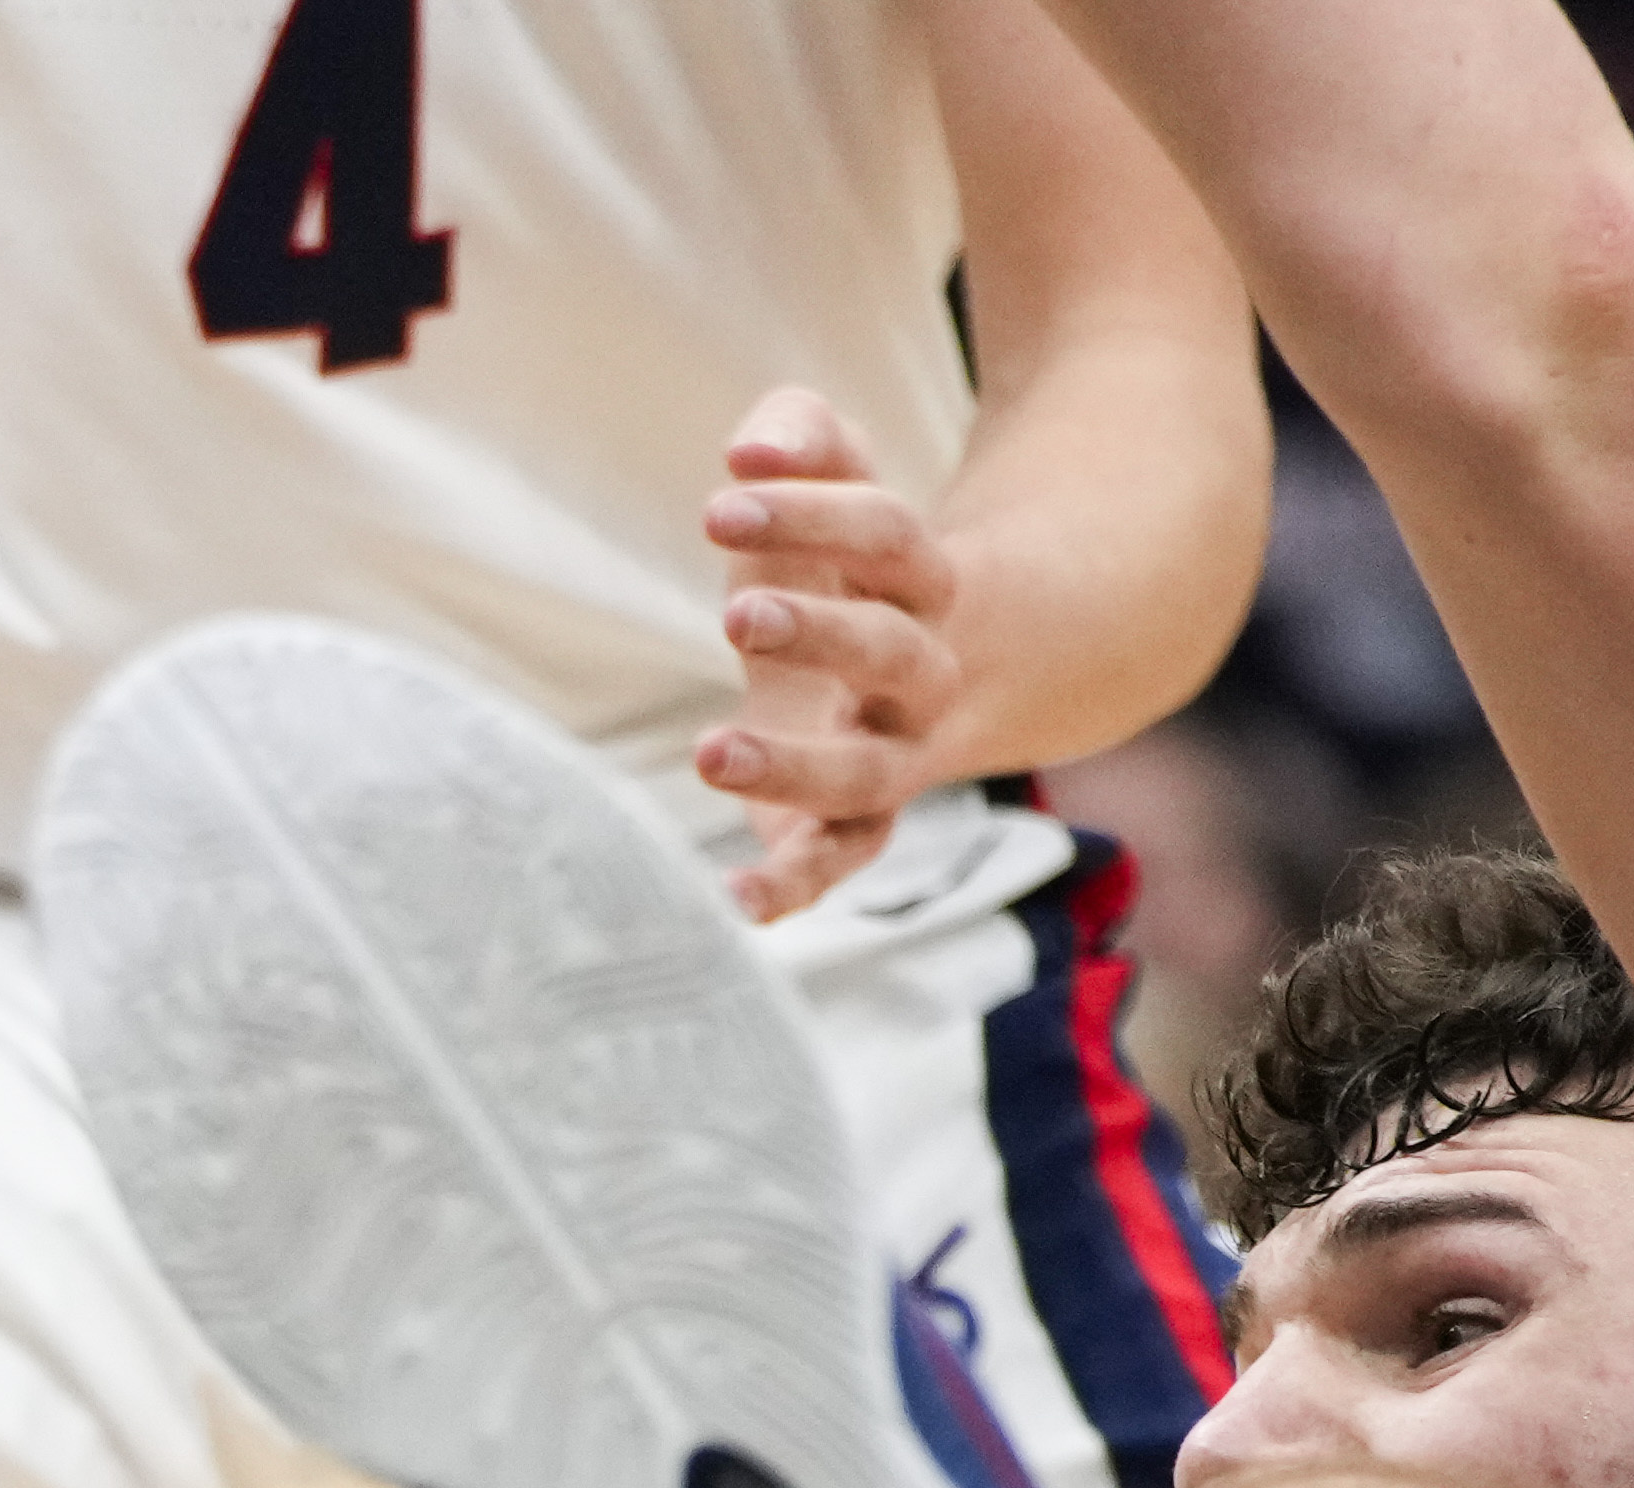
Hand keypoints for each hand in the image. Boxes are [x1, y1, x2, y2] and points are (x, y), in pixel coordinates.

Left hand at [696, 391, 971, 923]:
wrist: (908, 672)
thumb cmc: (841, 567)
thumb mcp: (828, 490)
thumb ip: (802, 440)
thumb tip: (756, 443)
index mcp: (924, 586)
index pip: (889, 538)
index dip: (814, 511)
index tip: (721, 499)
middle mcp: (921, 678)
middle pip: (893, 655)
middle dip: (820, 632)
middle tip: (735, 614)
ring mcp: (890, 758)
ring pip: (867, 776)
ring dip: (795, 768)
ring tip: (710, 752)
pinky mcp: (845, 822)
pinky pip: (837, 863)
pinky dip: (792, 889)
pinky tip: (734, 901)